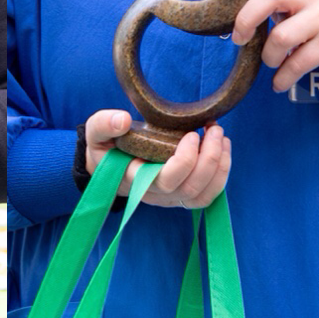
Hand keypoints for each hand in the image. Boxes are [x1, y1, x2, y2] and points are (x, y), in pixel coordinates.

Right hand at [82, 109, 228, 208]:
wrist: (108, 163)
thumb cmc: (105, 147)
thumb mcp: (95, 132)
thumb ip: (103, 124)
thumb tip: (122, 120)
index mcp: (135, 180)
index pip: (166, 181)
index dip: (185, 161)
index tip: (190, 134)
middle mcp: (155, 194)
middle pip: (190, 189)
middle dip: (210, 158)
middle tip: (213, 129)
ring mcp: (170, 198)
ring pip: (203, 194)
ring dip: (220, 166)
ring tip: (221, 136)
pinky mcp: (182, 195)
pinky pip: (208, 195)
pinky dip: (222, 174)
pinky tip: (223, 148)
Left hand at [221, 0, 318, 92]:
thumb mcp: (300, 11)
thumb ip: (274, 9)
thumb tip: (235, 22)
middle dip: (247, 18)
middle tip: (239, 39)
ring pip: (282, 35)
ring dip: (269, 57)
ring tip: (272, 65)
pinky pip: (299, 62)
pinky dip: (283, 78)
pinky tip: (279, 84)